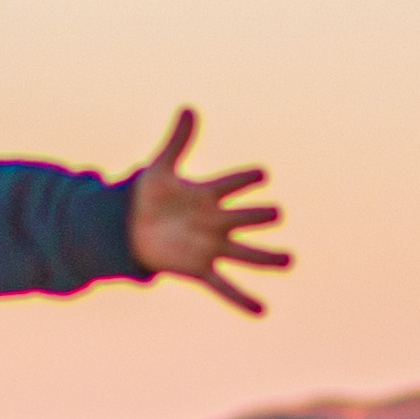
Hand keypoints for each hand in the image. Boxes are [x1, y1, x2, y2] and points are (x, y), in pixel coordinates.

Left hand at [123, 109, 289, 315]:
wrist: (129, 230)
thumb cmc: (150, 197)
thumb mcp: (159, 169)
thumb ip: (176, 142)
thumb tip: (189, 107)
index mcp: (209, 194)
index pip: (234, 183)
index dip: (247, 178)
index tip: (259, 175)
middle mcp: (217, 221)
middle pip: (246, 217)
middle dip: (260, 216)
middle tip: (275, 214)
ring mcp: (212, 246)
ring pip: (246, 253)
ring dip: (268, 257)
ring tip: (290, 261)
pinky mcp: (200, 269)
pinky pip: (224, 286)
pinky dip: (242, 299)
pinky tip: (261, 311)